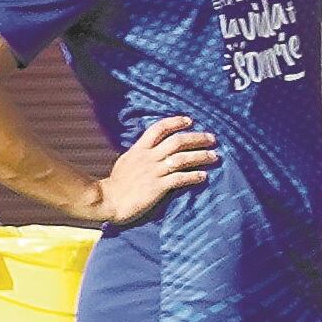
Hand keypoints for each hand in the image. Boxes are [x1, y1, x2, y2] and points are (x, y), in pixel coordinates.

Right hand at [93, 118, 218, 224]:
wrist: (107, 201)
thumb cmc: (116, 184)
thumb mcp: (127, 160)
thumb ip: (140, 152)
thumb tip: (151, 147)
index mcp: (139, 149)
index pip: (159, 128)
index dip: (175, 122)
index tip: (190, 121)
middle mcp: (148, 157)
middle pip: (177, 141)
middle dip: (197, 138)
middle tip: (212, 138)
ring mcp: (154, 172)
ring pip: (182, 159)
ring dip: (200, 156)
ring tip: (214, 156)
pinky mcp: (157, 187)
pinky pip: (180, 179)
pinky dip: (193, 176)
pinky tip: (204, 176)